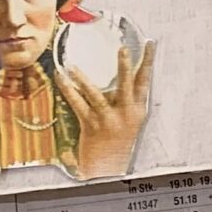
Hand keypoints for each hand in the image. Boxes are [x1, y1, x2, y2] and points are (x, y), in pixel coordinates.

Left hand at [55, 31, 156, 178]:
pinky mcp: (91, 126)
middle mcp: (126, 113)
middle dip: (125, 67)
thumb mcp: (130, 121)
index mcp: (138, 110)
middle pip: (127, 86)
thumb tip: (117, 78)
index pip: (145, 82)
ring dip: (83, 79)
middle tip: (123, 49)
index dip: (148, 62)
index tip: (150, 44)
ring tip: (73, 67)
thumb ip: (125, 101)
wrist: (108, 167)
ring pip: (96, 95)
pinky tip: (61, 79)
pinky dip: (68, 91)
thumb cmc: (118, 142)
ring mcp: (108, 119)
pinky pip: (77, 104)